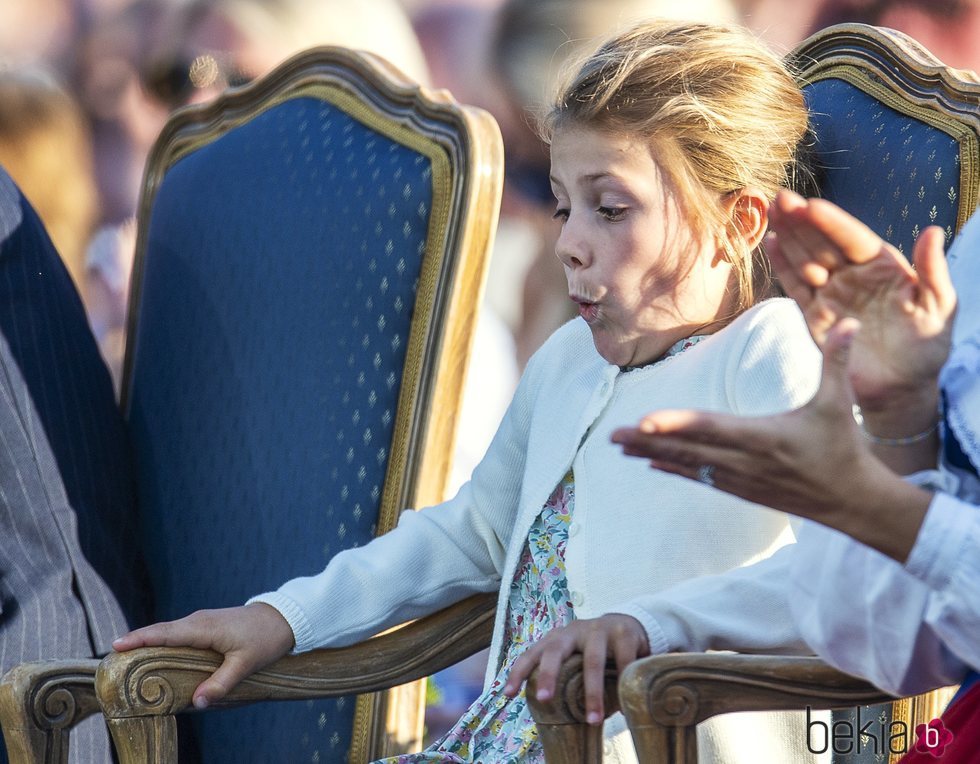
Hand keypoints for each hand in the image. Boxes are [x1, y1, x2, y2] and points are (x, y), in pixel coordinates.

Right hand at [112, 603, 295, 708]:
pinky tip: (154, 656)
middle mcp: (198, 621)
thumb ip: (221, 682)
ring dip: (148, 642)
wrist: (284, 617)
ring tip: (124, 659)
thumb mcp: (245, 663)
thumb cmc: (265, 638)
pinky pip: (178, 634)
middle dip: (135, 642)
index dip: (140, 639)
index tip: (115, 645)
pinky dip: (163, 642)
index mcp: (203, 627)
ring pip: (169, 632)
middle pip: (160, 631)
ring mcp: (201, 621)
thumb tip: (198, 703)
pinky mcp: (206, 626)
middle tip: (110, 658)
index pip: (165, 633)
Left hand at [502, 614, 648, 723]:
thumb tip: (549, 712)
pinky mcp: (624, 634)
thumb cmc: (595, 650)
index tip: (507, 693)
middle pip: (555, 650)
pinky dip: (623, 686)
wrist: (629, 626)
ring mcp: (599, 630)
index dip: (519, 671)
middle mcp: (574, 631)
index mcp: (558, 638)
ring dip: (592, 693)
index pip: (533, 653)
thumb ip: (564, 675)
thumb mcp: (575, 657)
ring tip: (593, 720)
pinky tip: (624, 708)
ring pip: (592, 661)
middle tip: (543, 698)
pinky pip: (623, 662)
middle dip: (548, 674)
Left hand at [612, 320, 932, 560]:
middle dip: (648, 441)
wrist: (852, 502)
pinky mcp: (742, 490)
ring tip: (620, 447)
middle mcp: (746, 460)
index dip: (675, 424)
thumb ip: (837, 360)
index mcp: (764, 436)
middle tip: (612, 434)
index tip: (644, 420)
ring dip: (652, 454)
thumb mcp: (840, 403)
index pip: (710, 427)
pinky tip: (650, 462)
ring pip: (688, 465)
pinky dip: (674, 468)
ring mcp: (741, 478)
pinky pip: (700, 478)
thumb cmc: (844, 447)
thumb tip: (850, 320)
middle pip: (687, 449)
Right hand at [767, 190, 954, 419]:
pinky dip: (782, 266)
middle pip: (823, 242)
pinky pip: (795, 287)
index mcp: (884, 266)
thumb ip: (933, 270)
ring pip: (805, 258)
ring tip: (771, 212)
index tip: (812, 205)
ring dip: (788, 235)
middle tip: (780, 198)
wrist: (900, 389)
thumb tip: (933, 230)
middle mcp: (854, 275)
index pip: (853, 238)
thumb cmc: (926, 347)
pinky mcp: (815, 316)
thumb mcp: (940, 306)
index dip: (832, 223)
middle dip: (802, 220)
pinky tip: (772, 244)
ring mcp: (832, 294)